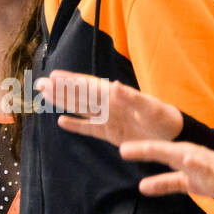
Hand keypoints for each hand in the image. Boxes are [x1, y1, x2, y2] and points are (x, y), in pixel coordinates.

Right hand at [35, 70, 183, 145]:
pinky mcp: (110, 134)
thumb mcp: (150, 108)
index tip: (53, 76)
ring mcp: (108, 118)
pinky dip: (76, 125)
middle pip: (79, 94)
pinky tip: (62, 121)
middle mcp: (108, 104)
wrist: (174, 137)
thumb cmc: (165, 119)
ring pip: (80, 108)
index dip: (71, 80)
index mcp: (115, 96)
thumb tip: (113, 85)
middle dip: (60, 89)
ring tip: (44, 95)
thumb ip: (132, 97)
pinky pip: (89, 128)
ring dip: (63, 102)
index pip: (88, 85)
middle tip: (39, 84)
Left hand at [117, 139, 213, 202]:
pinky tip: (189, 159)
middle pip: (160, 150)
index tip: (119, 149)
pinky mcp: (209, 169)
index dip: (136, 150)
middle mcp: (184, 153)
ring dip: (165, 152)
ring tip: (149, 149)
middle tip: (122, 149)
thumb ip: (163, 183)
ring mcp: (197, 159)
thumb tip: (141, 188)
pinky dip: (195, 162)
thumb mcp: (182, 182)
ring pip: (179, 154)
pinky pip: (202, 165)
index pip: (152, 151)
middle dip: (142, 149)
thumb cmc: (207, 177)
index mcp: (177, 154)